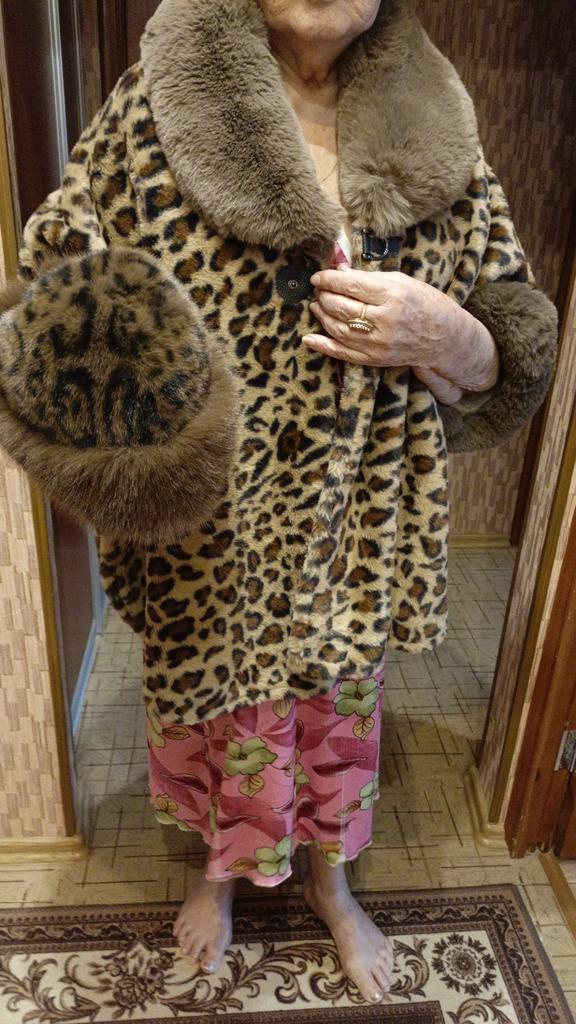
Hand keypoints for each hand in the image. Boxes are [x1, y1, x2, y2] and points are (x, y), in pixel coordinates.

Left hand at [304, 269, 498, 401]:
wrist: (444, 338)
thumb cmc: (425, 303)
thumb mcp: (402, 281)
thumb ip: (369, 278)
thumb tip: (339, 270)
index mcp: (392, 294)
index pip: (350, 285)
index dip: (328, 279)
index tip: (318, 277)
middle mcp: (384, 319)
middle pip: (340, 306)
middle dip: (323, 296)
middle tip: (319, 291)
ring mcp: (378, 342)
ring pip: (337, 328)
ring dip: (322, 316)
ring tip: (317, 306)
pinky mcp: (375, 359)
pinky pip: (342, 353)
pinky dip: (323, 345)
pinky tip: (309, 338)